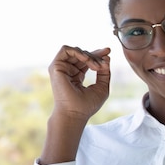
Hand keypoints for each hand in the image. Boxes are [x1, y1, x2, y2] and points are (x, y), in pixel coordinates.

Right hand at [39, 46, 110, 164]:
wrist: (75, 114)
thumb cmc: (87, 105)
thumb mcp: (102, 87)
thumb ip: (105, 72)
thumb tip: (107, 57)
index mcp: (77, 76)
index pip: (87, 60)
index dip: (98, 54)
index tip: (108, 51)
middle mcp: (68, 71)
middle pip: (82, 54)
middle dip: (96, 55)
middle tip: (105, 60)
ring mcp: (61, 69)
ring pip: (76, 51)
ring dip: (89, 56)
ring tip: (97, 67)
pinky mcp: (55, 67)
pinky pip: (66, 50)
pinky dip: (78, 52)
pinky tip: (87, 60)